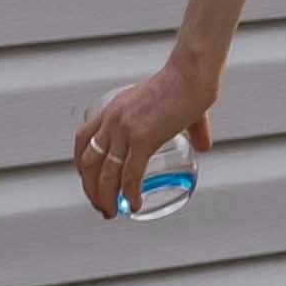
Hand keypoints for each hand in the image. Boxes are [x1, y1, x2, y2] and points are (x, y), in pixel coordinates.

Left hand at [73, 59, 212, 222]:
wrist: (192, 73)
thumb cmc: (188, 83)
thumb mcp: (175, 106)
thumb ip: (191, 128)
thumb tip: (203, 146)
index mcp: (113, 110)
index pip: (83, 141)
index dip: (82, 165)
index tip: (91, 181)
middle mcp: (112, 121)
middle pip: (88, 162)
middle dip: (91, 189)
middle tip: (101, 205)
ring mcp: (125, 130)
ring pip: (105, 174)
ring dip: (105, 197)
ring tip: (113, 212)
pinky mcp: (143, 139)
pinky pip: (130, 174)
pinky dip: (129, 193)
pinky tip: (133, 204)